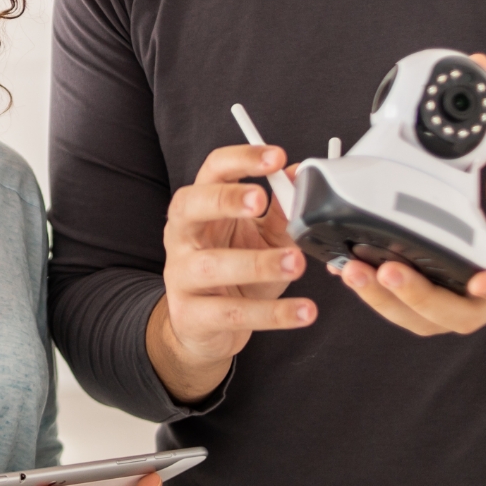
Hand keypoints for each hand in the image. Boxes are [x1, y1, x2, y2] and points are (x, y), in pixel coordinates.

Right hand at [150, 144, 315, 400]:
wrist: (204, 328)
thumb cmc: (235, 273)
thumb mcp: (263, 238)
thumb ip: (282, 211)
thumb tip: (300, 177)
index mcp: (200, 207)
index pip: (212, 171)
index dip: (242, 159)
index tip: (277, 157)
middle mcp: (182, 235)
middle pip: (190, 205)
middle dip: (225, 199)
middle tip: (261, 199)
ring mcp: (181, 276)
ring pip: (211, 265)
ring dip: (257, 263)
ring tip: (296, 263)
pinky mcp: (192, 316)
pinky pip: (232, 313)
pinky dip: (271, 314)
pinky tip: (303, 312)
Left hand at [333, 55, 485, 336]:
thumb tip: (475, 66)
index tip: (482, 282)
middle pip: (458, 314)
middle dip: (418, 296)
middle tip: (386, 268)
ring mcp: (468, 303)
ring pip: (428, 321)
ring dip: (388, 303)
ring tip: (352, 271)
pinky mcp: (445, 302)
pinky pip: (411, 311)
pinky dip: (380, 299)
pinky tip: (349, 272)